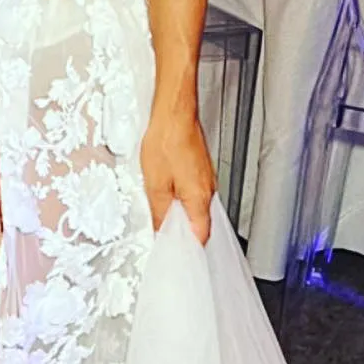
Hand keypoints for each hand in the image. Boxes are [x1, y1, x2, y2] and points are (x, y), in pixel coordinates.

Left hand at [139, 108, 214, 245]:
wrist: (174, 113)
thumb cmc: (167, 141)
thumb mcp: (155, 185)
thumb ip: (160, 213)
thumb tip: (162, 231)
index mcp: (200, 199)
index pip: (201, 235)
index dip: (187, 246)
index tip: (175, 251)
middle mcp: (208, 190)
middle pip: (199, 221)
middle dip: (182, 229)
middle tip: (165, 233)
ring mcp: (206, 178)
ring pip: (195, 205)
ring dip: (181, 211)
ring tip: (162, 210)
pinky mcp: (200, 168)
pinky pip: (193, 190)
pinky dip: (182, 196)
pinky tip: (167, 189)